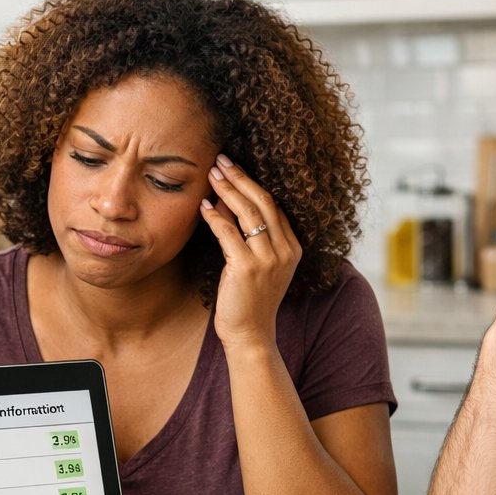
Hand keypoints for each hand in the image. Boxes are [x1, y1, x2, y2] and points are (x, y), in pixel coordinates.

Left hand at [199, 154, 300, 349]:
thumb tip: (224, 201)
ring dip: (227, 190)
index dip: (253, 184)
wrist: (250, 335)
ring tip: (211, 173)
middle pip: (264, 202)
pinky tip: (203, 206)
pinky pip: (229, 233)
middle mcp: (285, 251)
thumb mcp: (253, 263)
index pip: (274, 206)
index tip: (234, 168)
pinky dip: (214, 216)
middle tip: (222, 160)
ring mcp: (269, 259)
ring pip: (248, 213)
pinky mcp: (247, 268)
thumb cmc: (249, 300)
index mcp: (292, 248)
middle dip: (241, 178)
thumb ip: (245, 235)